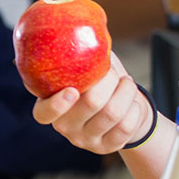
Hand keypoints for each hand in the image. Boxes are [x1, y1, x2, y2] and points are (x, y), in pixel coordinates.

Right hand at [33, 53, 154, 153]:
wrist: (120, 112)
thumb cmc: (98, 86)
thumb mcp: (83, 71)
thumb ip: (79, 57)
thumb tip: (82, 32)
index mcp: (48, 107)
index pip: (43, 114)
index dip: (57, 104)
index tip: (73, 90)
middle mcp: (64, 127)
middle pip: (90, 104)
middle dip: (109, 81)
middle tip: (113, 73)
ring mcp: (84, 139)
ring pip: (112, 113)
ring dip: (126, 92)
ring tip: (127, 83)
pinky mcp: (106, 147)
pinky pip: (126, 126)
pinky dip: (134, 109)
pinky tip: (132, 102)